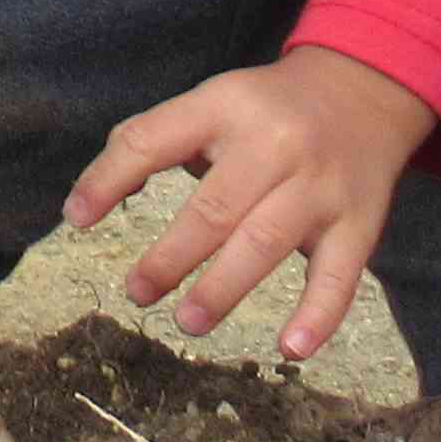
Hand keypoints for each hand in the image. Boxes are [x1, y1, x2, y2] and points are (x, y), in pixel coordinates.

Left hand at [62, 45, 440, 361]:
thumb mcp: (211, 102)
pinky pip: (340, 275)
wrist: (365, 91)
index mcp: (225, 106)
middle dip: (171, 256)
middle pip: (215, 206)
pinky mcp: (360, 222)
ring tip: (187, 321)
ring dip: (223, 288)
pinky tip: (291, 350)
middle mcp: (275, 144)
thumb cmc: (266, 110)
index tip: (76, 219)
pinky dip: (318, 315)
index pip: (154, 140)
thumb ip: (153, 141)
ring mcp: (320, 186)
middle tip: (138, 292)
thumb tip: (87, 205)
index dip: (109, 179)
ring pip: (266, 242)